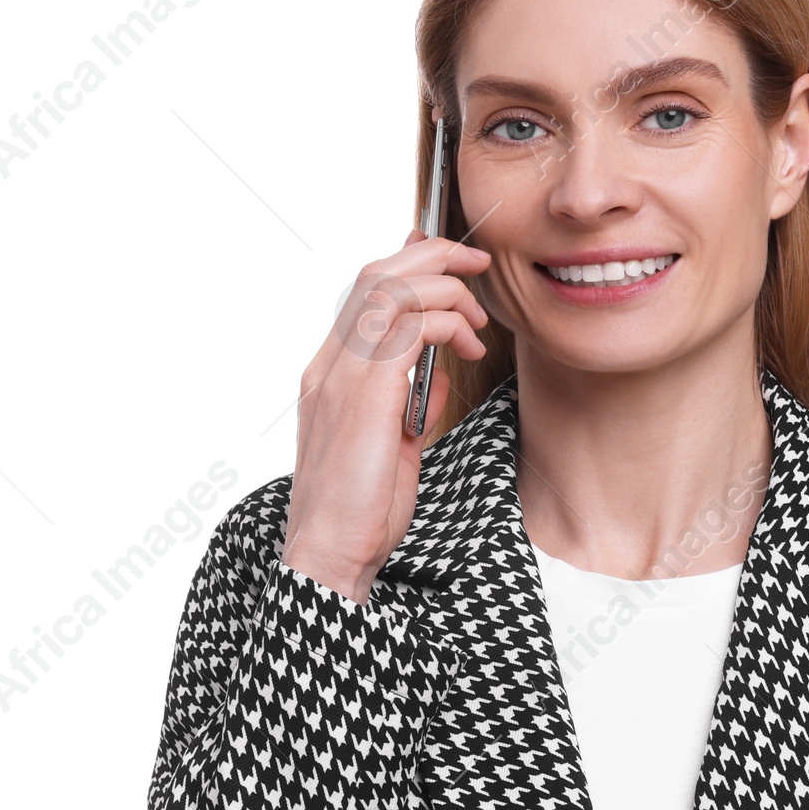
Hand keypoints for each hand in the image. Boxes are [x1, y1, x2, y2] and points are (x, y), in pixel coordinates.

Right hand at [281, 229, 491, 600]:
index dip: (408, 261)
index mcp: (331, 373)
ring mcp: (343, 375)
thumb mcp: (395, 448)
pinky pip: (410, 327)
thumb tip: (440, 372)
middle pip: (376, 273)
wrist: (330, 554)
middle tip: (478, 265)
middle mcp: (330, 364)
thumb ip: (410, 403)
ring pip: (391, 287)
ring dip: (446, 288)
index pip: (366, 293)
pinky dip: (447, 324)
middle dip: (432, 255)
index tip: (448, 259)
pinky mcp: (366, 392)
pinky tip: (468, 348)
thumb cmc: (361, 512)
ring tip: (478, 320)